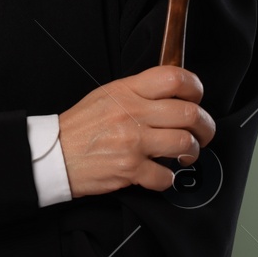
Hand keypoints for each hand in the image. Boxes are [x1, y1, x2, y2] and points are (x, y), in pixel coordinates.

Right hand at [56, 65, 214, 197]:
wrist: (53, 155)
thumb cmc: (80, 127)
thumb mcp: (106, 95)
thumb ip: (138, 92)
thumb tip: (173, 94)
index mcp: (126, 90)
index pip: (174, 77)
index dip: (195, 87)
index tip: (197, 97)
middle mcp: (132, 113)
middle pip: (189, 112)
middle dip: (205, 126)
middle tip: (202, 133)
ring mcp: (132, 141)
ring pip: (185, 143)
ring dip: (192, 152)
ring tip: (185, 154)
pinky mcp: (130, 169)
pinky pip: (166, 176)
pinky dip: (167, 179)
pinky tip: (160, 174)